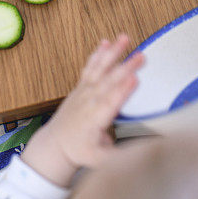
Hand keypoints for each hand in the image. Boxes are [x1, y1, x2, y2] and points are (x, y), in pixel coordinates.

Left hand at [21, 35, 143, 186]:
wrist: (55, 144)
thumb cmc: (79, 151)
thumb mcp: (100, 160)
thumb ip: (118, 157)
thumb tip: (141, 155)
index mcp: (95, 119)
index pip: (111, 103)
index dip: (123, 91)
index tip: (135, 79)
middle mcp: (89, 102)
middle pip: (110, 82)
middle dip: (126, 68)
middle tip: (141, 56)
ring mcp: (84, 92)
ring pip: (100, 69)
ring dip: (113, 53)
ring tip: (124, 38)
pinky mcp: (81, 86)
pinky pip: (90, 67)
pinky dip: (97, 54)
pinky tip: (105, 42)